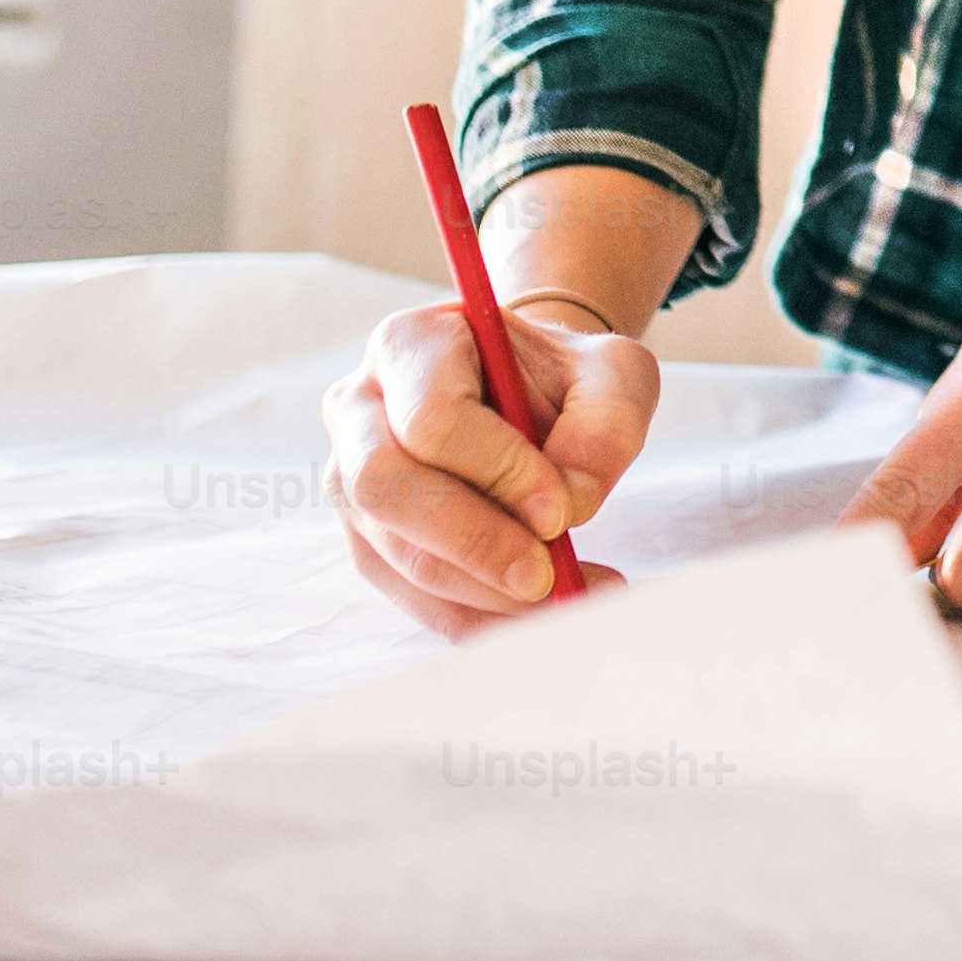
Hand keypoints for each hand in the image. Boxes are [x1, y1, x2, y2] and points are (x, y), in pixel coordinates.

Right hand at [326, 294, 656, 634]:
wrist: (529, 395)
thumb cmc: (565, 379)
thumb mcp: (611, 373)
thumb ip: (607, 423)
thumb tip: (573, 501)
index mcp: (410, 344)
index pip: (432, 419)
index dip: (495, 471)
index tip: (559, 509)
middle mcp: (359, 407)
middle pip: (384, 487)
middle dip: (471, 542)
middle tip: (548, 575)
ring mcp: (350, 478)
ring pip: (395, 551)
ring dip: (481, 590)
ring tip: (569, 594)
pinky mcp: (366, 538)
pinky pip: (408, 594)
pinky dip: (476, 616)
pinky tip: (540, 613)